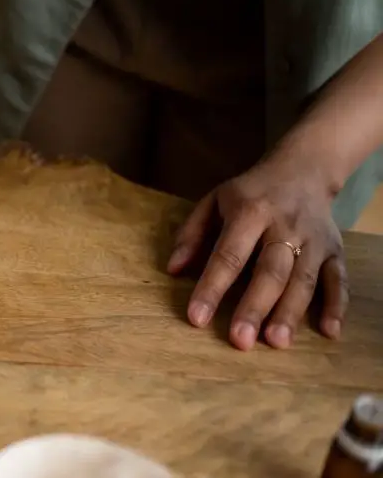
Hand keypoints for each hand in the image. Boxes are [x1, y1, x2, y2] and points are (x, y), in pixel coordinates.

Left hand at [167, 155, 348, 350]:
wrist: (303, 169)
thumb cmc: (250, 193)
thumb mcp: (215, 201)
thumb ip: (192, 234)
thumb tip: (172, 269)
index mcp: (250, 211)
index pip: (228, 254)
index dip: (212, 287)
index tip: (197, 318)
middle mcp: (285, 225)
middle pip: (270, 270)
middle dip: (254, 306)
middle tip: (240, 340)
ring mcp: (314, 238)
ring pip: (303, 279)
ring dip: (290, 312)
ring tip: (276, 343)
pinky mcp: (335, 249)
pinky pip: (338, 279)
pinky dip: (337, 306)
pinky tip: (329, 332)